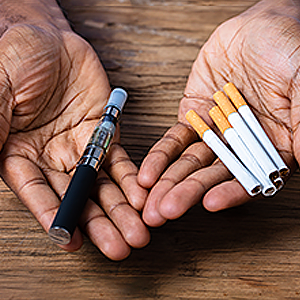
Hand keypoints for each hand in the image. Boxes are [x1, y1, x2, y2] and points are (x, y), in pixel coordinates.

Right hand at [0, 0, 148, 259]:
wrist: (50, 39)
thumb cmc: (17, 58)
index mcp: (21, 154)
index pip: (38, 194)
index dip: (55, 218)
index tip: (72, 241)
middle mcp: (53, 159)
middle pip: (78, 199)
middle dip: (100, 224)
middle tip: (120, 246)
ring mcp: (82, 149)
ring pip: (104, 187)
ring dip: (122, 210)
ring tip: (139, 232)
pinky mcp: (106, 135)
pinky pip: (120, 163)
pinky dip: (132, 181)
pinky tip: (143, 197)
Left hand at [138, 0, 298, 226]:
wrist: (259, 29)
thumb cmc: (287, 52)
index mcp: (270, 148)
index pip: (250, 179)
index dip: (231, 193)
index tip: (211, 203)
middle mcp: (240, 147)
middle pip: (212, 177)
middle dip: (187, 194)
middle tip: (163, 212)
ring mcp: (214, 134)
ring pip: (189, 163)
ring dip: (168, 182)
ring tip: (149, 200)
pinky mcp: (192, 118)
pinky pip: (174, 141)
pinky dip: (161, 156)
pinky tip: (148, 174)